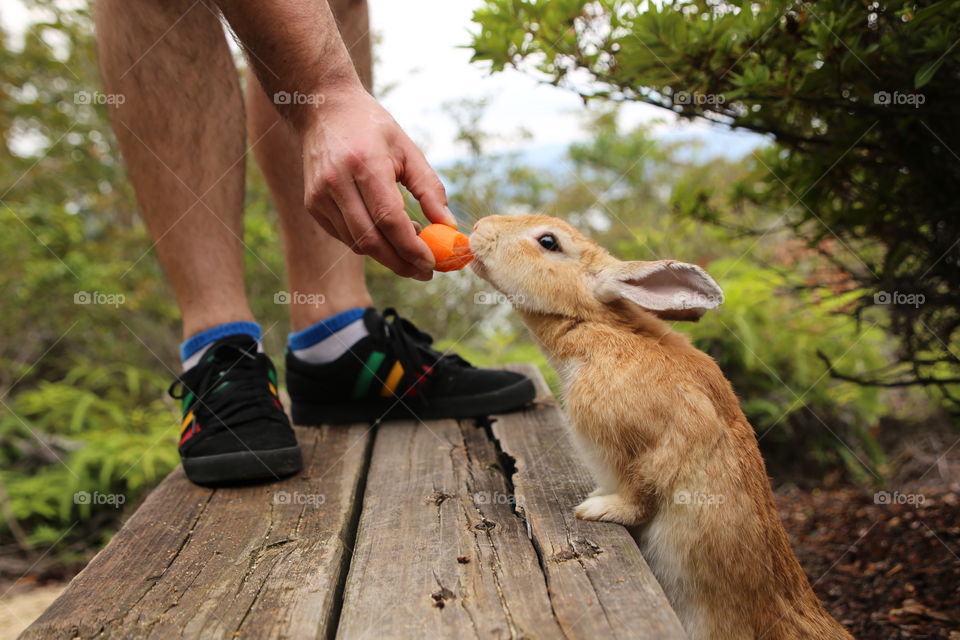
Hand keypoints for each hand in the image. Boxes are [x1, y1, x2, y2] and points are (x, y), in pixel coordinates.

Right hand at [300, 86, 455, 280]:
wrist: (323, 109)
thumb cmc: (373, 128)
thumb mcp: (408, 150)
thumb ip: (430, 189)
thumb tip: (448, 227)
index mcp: (365, 164)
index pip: (389, 219)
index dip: (411, 247)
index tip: (431, 264)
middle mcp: (337, 182)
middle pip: (371, 239)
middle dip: (400, 262)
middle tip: (424, 271)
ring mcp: (319, 195)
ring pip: (356, 243)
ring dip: (386, 253)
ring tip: (409, 245)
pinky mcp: (312, 204)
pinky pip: (344, 236)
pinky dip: (367, 243)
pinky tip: (385, 233)